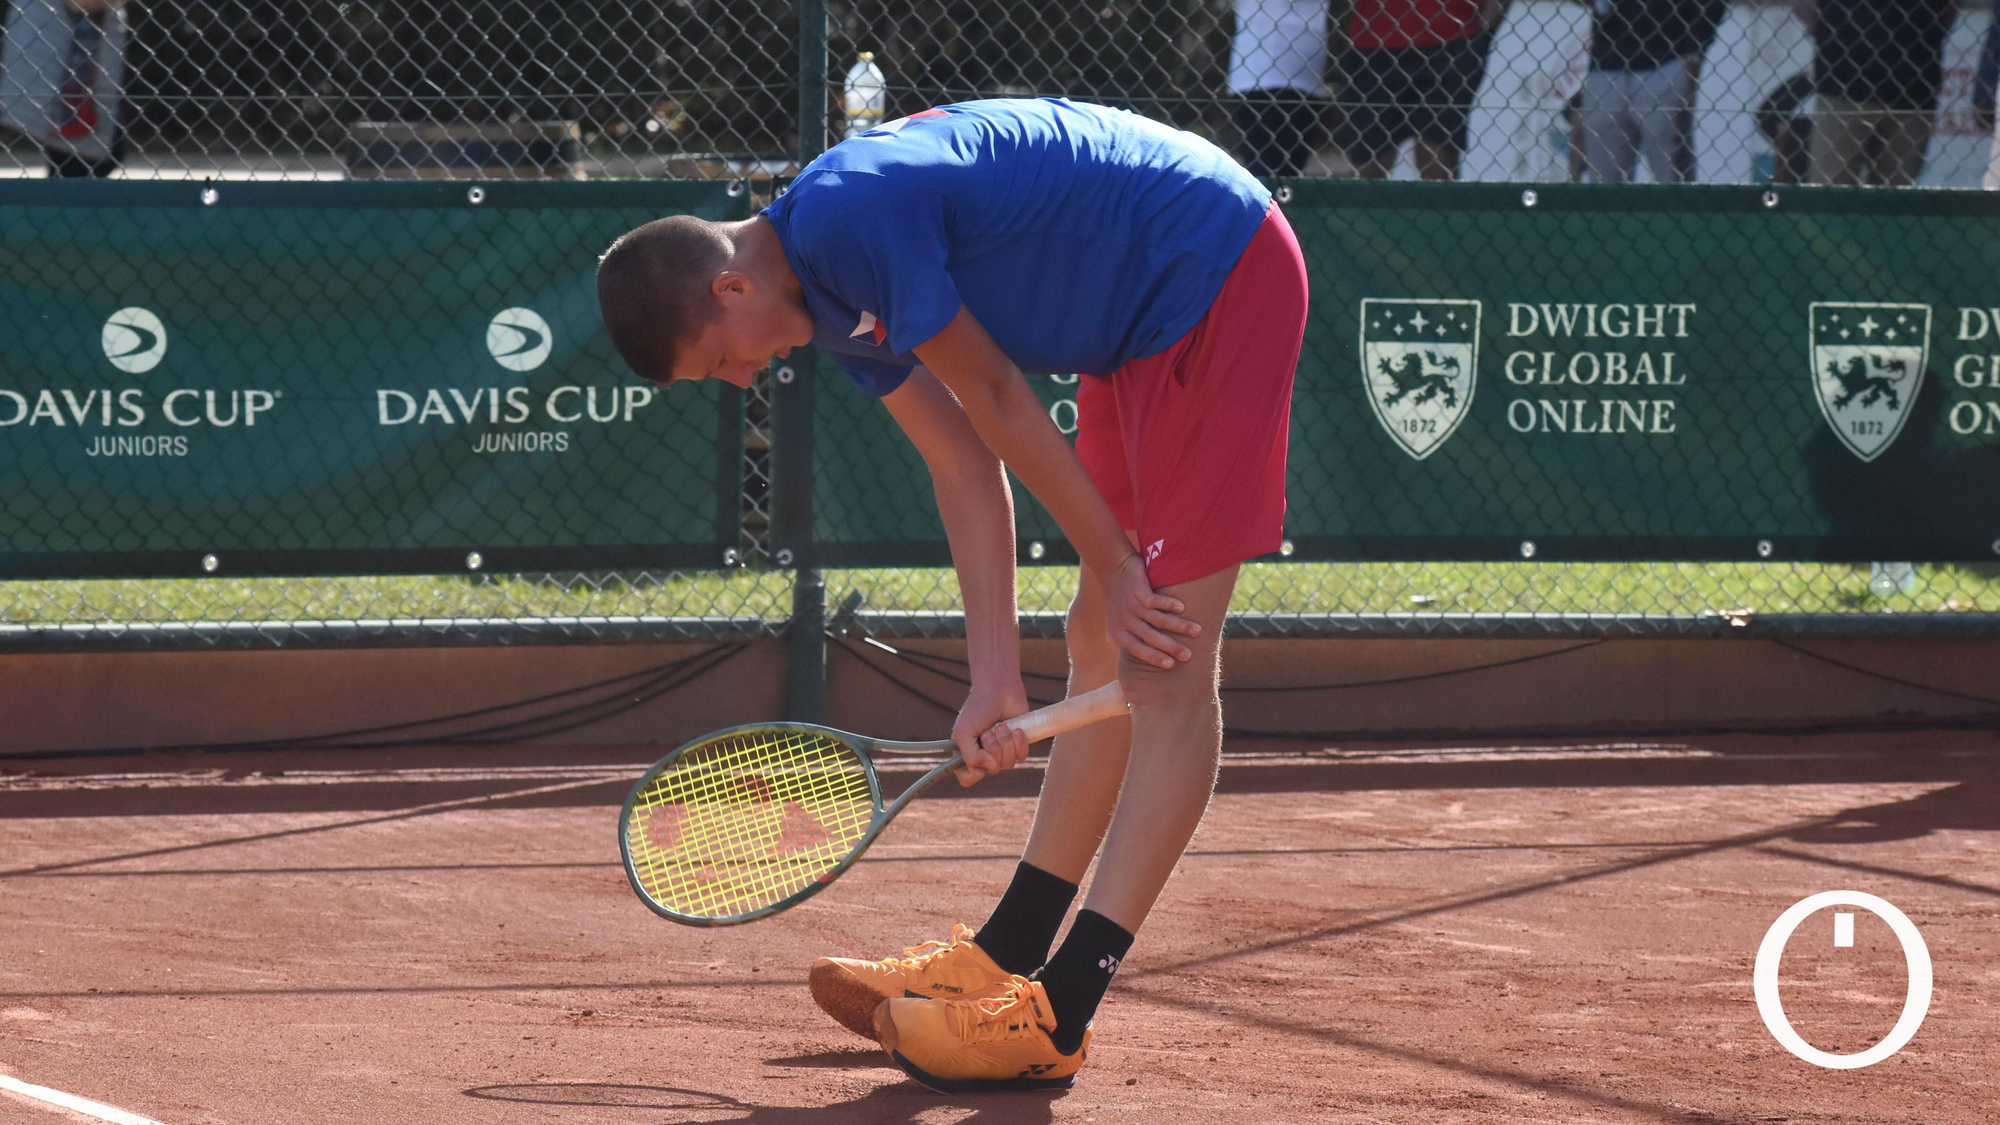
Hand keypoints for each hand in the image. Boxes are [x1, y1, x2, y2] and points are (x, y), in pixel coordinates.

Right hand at [951, 678, 1030, 786]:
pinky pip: (1022, 756)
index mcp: (967, 753)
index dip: (974, 773)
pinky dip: (1019, 743)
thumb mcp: (963, 733)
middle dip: (993, 748)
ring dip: (1006, 743)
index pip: (967, 779)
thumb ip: (970, 757)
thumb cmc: (978, 708)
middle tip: (988, 730)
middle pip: (992, 770)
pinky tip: (1016, 729)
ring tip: (1002, 726)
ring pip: (1008, 764)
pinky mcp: (1018, 744)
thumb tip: (991, 767)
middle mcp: (984, 755)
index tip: (977, 757)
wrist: (999, 689)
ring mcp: (1002, 750)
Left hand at [1103, 553, 1198, 669]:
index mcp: (1119, 633)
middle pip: (1150, 637)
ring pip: (1157, 620)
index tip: (1171, 665)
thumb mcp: (1117, 623)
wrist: (1113, 569)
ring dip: (1178, 626)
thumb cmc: (1120, 600)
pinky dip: (1169, 604)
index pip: (1137, 650)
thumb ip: (1126, 640)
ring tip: (1197, 631)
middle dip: (1170, 647)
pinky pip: (1155, 601)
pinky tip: (1183, 607)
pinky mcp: (1138, 590)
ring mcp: (1131, 606)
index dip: (1154, 657)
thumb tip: (1141, 662)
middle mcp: (1125, 621)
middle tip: (1187, 655)